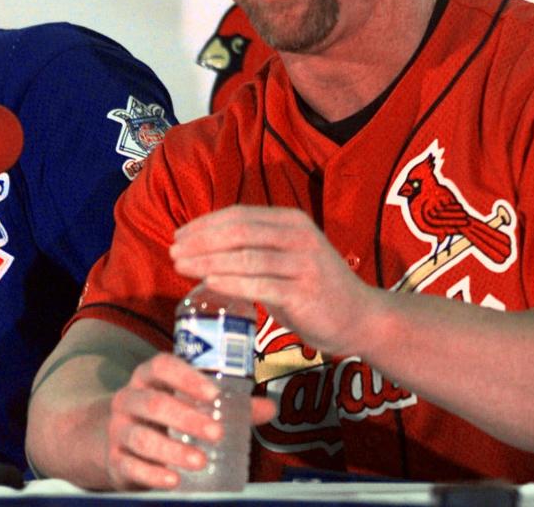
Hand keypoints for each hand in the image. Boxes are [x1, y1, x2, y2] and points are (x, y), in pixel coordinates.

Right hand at [105, 352, 274, 489]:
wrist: (118, 441)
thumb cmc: (164, 417)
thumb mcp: (188, 405)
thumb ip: (230, 407)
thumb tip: (269, 408)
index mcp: (149, 377)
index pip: (162, 366)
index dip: (186, 377)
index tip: (213, 393)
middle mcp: (130, 398)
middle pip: (154, 403)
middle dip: (186, 418)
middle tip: (217, 434)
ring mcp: (119, 430)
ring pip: (142, 437)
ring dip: (172, 450)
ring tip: (200, 461)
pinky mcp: (115, 460)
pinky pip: (131, 466)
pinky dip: (152, 475)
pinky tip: (174, 481)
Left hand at [170, 205, 376, 356]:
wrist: (360, 318)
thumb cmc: (313, 288)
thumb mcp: (285, 257)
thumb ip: (253, 248)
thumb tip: (203, 248)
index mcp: (291, 221)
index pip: (239, 215)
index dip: (205, 223)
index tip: (179, 235)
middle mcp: (298, 236)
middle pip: (238, 232)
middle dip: (200, 240)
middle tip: (173, 250)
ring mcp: (303, 263)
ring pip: (245, 256)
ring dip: (207, 260)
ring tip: (180, 265)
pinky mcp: (304, 292)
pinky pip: (259, 284)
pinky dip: (230, 281)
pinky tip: (208, 281)